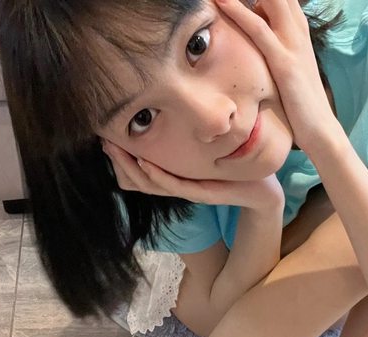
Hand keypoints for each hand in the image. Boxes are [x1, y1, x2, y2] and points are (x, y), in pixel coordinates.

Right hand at [101, 138, 284, 212]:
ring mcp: (190, 190)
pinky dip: (159, 176)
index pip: (141, 168)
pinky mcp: (204, 192)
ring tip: (115, 151)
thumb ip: (191, 136)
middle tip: (103, 142)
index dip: (122, 157)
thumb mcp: (211, 148)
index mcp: (178, 175)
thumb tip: (173, 113)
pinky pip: (176, 186)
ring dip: (132, 168)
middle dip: (120, 161)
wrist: (264, 188)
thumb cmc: (238, 165)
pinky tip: (146, 163)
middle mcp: (180, 185)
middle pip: (140, 178)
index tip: (105, 137)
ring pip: (153, 183)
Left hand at [215, 0, 338, 153]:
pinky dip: (239, 12)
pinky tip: (222, 2)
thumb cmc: (300, 101)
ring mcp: (292, 44)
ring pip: (270, 1)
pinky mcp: (285, 63)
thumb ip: (274, 49)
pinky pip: (259, 30)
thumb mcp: (287, 67)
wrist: (320, 127)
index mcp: (298, 29)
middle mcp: (297, 30)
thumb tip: (253, 41)